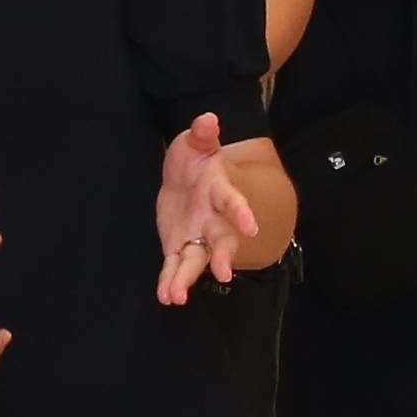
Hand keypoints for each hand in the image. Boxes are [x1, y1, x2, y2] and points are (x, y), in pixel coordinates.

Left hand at [148, 113, 261, 305]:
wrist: (185, 176)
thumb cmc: (196, 158)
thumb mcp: (196, 142)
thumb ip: (202, 134)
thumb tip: (208, 119)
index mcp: (220, 191)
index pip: (233, 202)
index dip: (242, 213)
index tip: (251, 228)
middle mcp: (214, 220)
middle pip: (221, 240)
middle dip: (221, 256)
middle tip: (223, 273)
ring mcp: (198, 236)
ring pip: (196, 261)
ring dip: (187, 278)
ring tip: (177, 297)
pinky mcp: (179, 246)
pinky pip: (175, 266)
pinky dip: (170, 281)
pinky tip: (165, 297)